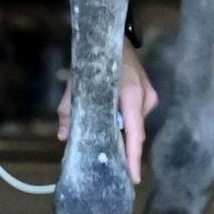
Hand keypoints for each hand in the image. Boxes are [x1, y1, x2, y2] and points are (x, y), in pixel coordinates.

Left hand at [57, 37, 157, 183]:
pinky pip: (137, 115)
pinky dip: (125, 122)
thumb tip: (63, 136)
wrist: (113, 35)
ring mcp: (150, 94)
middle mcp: (145, 95)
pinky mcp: (149, 93)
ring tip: (108, 145)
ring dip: (122, 133)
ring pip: (136, 124)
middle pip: (136, 132)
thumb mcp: (77, 82)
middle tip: (115, 171)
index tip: (133, 177)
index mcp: (130, 92)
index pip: (135, 131)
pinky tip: (113, 126)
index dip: (133, 156)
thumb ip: (69, 108)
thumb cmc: (95, 59)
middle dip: (126, 151)